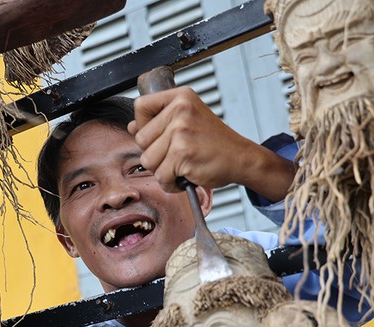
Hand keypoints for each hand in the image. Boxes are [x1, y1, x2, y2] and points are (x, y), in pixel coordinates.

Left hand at [128, 88, 294, 201]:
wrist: (241, 158)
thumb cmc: (214, 142)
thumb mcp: (187, 121)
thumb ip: (158, 121)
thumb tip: (132, 126)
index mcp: (180, 97)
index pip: (140, 106)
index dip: (142, 125)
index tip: (159, 134)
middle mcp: (180, 110)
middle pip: (140, 139)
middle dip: (154, 153)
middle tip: (178, 153)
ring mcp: (181, 131)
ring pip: (147, 160)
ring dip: (162, 170)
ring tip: (183, 163)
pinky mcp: (182, 153)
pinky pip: (160, 176)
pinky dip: (171, 182)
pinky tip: (187, 174)